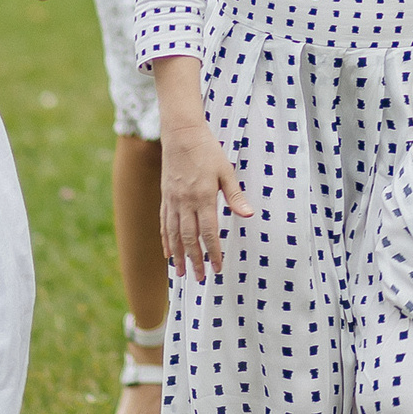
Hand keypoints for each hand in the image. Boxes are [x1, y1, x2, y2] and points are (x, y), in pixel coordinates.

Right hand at [159, 117, 253, 278]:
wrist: (181, 135)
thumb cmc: (208, 151)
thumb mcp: (226, 171)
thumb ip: (235, 196)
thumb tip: (248, 215)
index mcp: (203, 197)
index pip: (209, 232)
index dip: (213, 252)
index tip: (217, 268)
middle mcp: (185, 203)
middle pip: (189, 238)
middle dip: (195, 260)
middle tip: (199, 278)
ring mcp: (172, 201)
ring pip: (174, 235)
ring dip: (178, 256)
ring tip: (181, 273)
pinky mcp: (165, 197)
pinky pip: (164, 224)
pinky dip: (166, 240)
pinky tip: (168, 253)